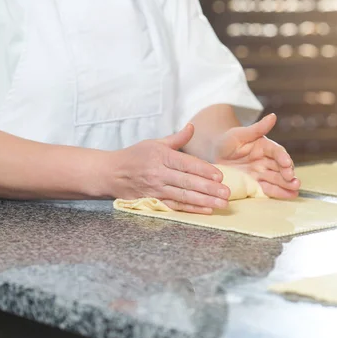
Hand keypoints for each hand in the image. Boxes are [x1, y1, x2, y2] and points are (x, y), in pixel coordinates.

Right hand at [107, 124, 229, 213]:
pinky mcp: (151, 202)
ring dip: (204, 202)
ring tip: (221, 204)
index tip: (220, 176)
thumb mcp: (154, 143)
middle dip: (209, 189)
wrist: (109, 173)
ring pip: (183, 197)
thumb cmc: (134, 156)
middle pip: (187, 182)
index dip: (204, 170)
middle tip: (227, 193)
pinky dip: (191, 210)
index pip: (186, 164)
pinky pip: (174, 207)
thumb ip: (176, 139)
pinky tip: (206, 211)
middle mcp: (158, 173)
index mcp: (160, 156)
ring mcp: (155, 189)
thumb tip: (192, 127)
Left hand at [213, 114, 299, 198]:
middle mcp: (267, 160)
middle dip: (288, 173)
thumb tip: (273, 116)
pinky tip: (290, 196)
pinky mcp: (257, 184)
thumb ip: (257, 128)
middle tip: (293, 179)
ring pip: (277, 179)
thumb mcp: (239, 134)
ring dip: (287, 184)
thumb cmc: (227, 141)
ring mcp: (262, 173)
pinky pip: (268, 188)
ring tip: (295, 190)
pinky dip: (279, 193)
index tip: (286, 163)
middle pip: (280, 167)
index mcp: (265, 146)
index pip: (276, 151)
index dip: (282, 157)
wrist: (215, 155)